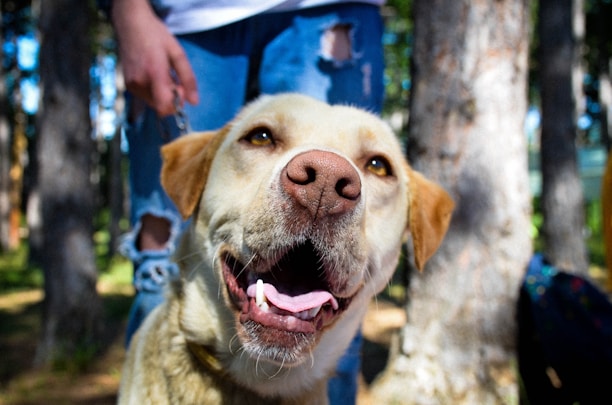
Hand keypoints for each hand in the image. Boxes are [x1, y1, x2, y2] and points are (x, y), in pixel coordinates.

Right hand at [111, 0, 197, 115]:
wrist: (130, 24)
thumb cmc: (156, 35)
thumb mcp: (178, 53)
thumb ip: (188, 79)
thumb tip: (194, 102)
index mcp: (154, 73)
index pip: (164, 107)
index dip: (176, 104)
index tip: (180, 87)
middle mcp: (140, 82)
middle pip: (161, 107)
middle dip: (171, 97)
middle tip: (173, 78)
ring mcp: (132, 84)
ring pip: (154, 104)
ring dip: (163, 94)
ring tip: (162, 73)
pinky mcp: (128, 85)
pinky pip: (146, 97)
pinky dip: (154, 91)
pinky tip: (153, 74)